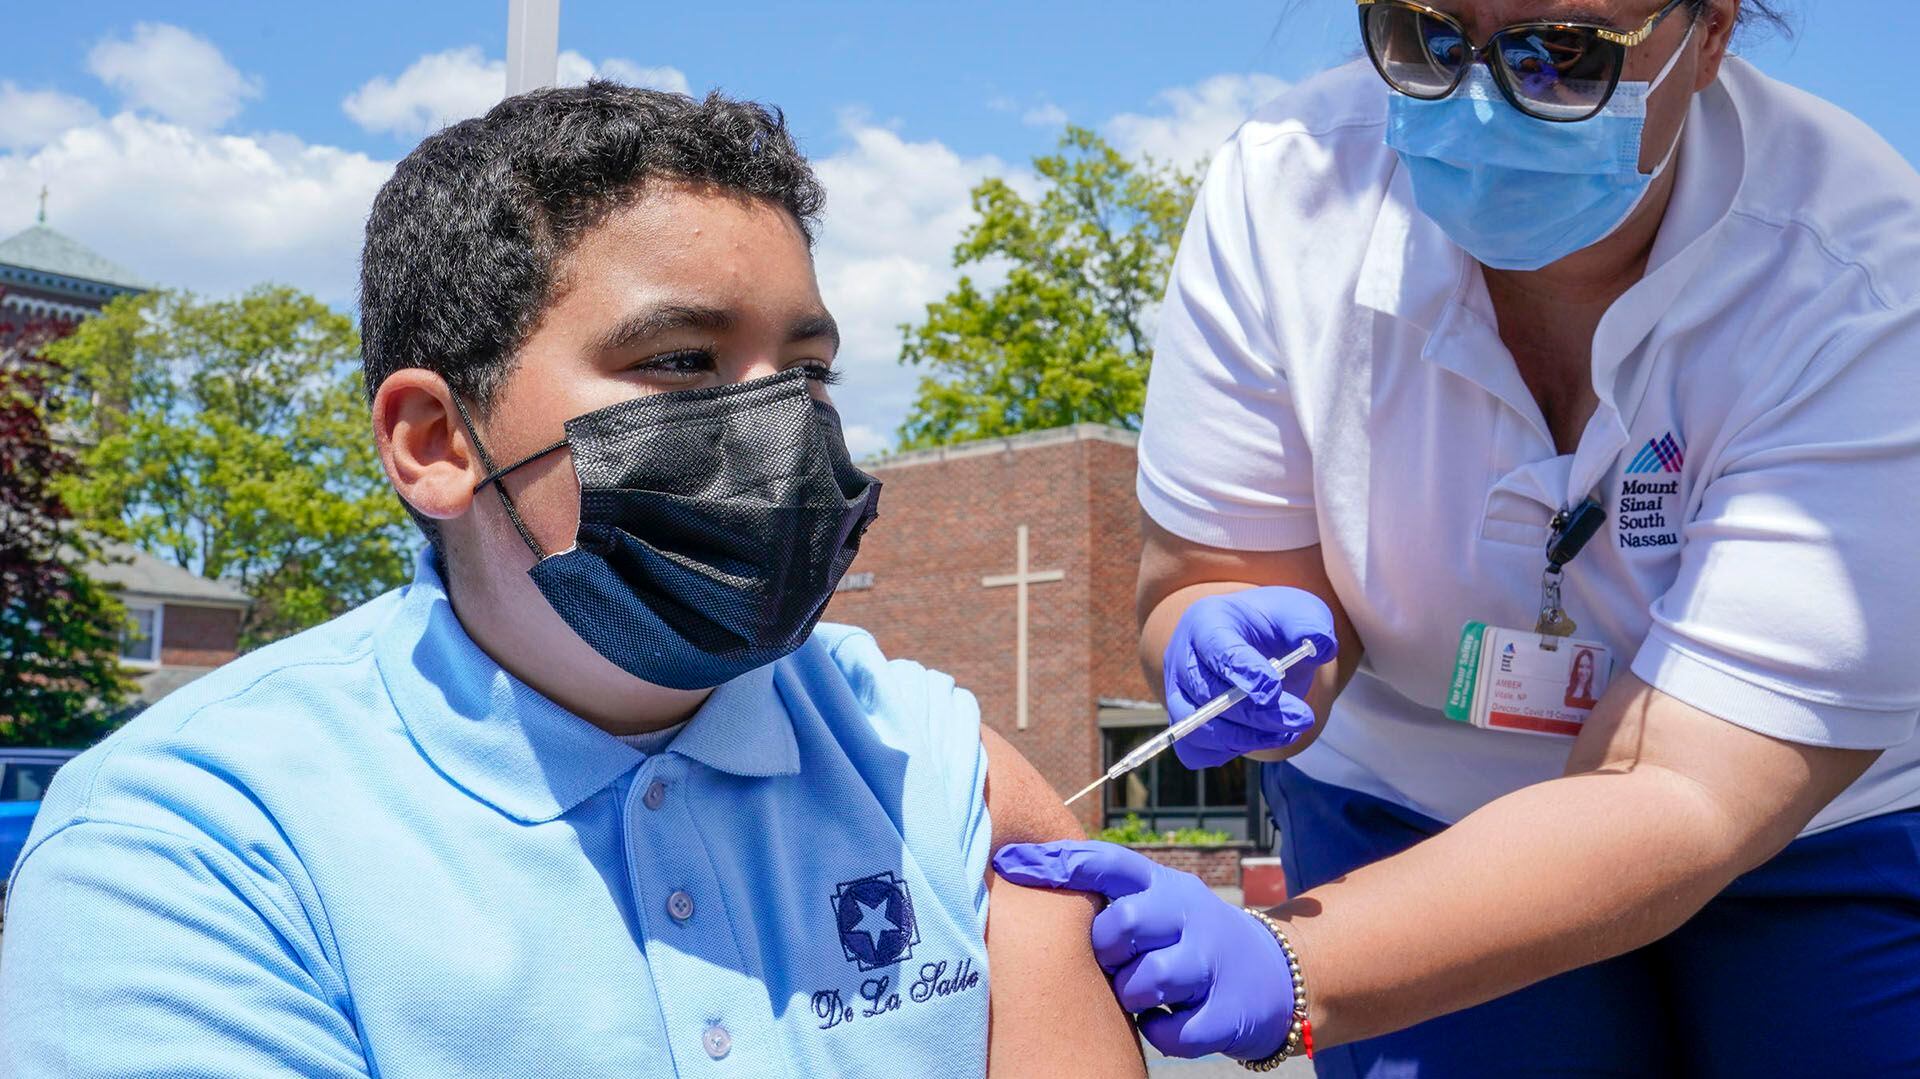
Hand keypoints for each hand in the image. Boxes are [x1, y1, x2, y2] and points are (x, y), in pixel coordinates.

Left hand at [994, 840, 1295, 1059]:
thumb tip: (1025, 875)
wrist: (1275, 975)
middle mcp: (1190, 915)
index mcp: (1165, 885)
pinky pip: (1171, 1031)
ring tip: (1141, 993)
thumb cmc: (1189, 937)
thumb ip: (1109, 892)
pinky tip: (1165, 1019)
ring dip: (1131, 994)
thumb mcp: (1159, 902)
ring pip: (1147, 980)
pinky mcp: (1226, 1012)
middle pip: (1124, 923)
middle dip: (1105, 948)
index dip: (1058, 861)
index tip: (1010, 863)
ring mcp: (1212, 963)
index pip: (1110, 861)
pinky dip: (1159, 1032)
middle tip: (1112, 961)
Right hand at [1164, 587, 1336, 767]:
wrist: (1256, 643)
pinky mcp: (1183, 722)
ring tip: (1288, 732)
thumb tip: (1320, 647)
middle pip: (1208, 694)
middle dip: (1257, 713)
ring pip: (1198, 727)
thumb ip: (1310, 625)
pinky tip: (1261, 738)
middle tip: (1302, 718)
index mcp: (1206, 620)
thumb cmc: (1275, 626)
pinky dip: (1225, 752)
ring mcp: (1177, 692)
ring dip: (1246, 737)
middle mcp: (1183, 657)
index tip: (1275, 690)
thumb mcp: (1299, 611)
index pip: (1216, 649)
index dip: (1243, 671)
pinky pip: (1192, 750)